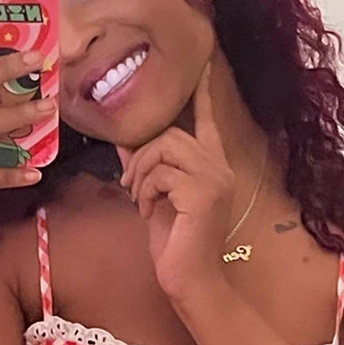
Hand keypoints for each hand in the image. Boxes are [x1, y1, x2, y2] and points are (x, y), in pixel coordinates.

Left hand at [117, 62, 237, 304]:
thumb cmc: (173, 241)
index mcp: (211, 165)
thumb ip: (145, 167)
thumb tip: (124, 140)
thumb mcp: (154, 196)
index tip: (200, 66)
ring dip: (139, 175)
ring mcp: (214, 179)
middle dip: (140, 157)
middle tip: (130, 186)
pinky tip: (147, 212)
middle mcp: (219, 166)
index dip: (201, 94)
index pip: (206, 121)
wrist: (188, 278)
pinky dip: (144, 192)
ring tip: (139, 200)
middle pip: (170, 134)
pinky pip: (161, 174)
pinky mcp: (203, 193)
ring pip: (163, 150)